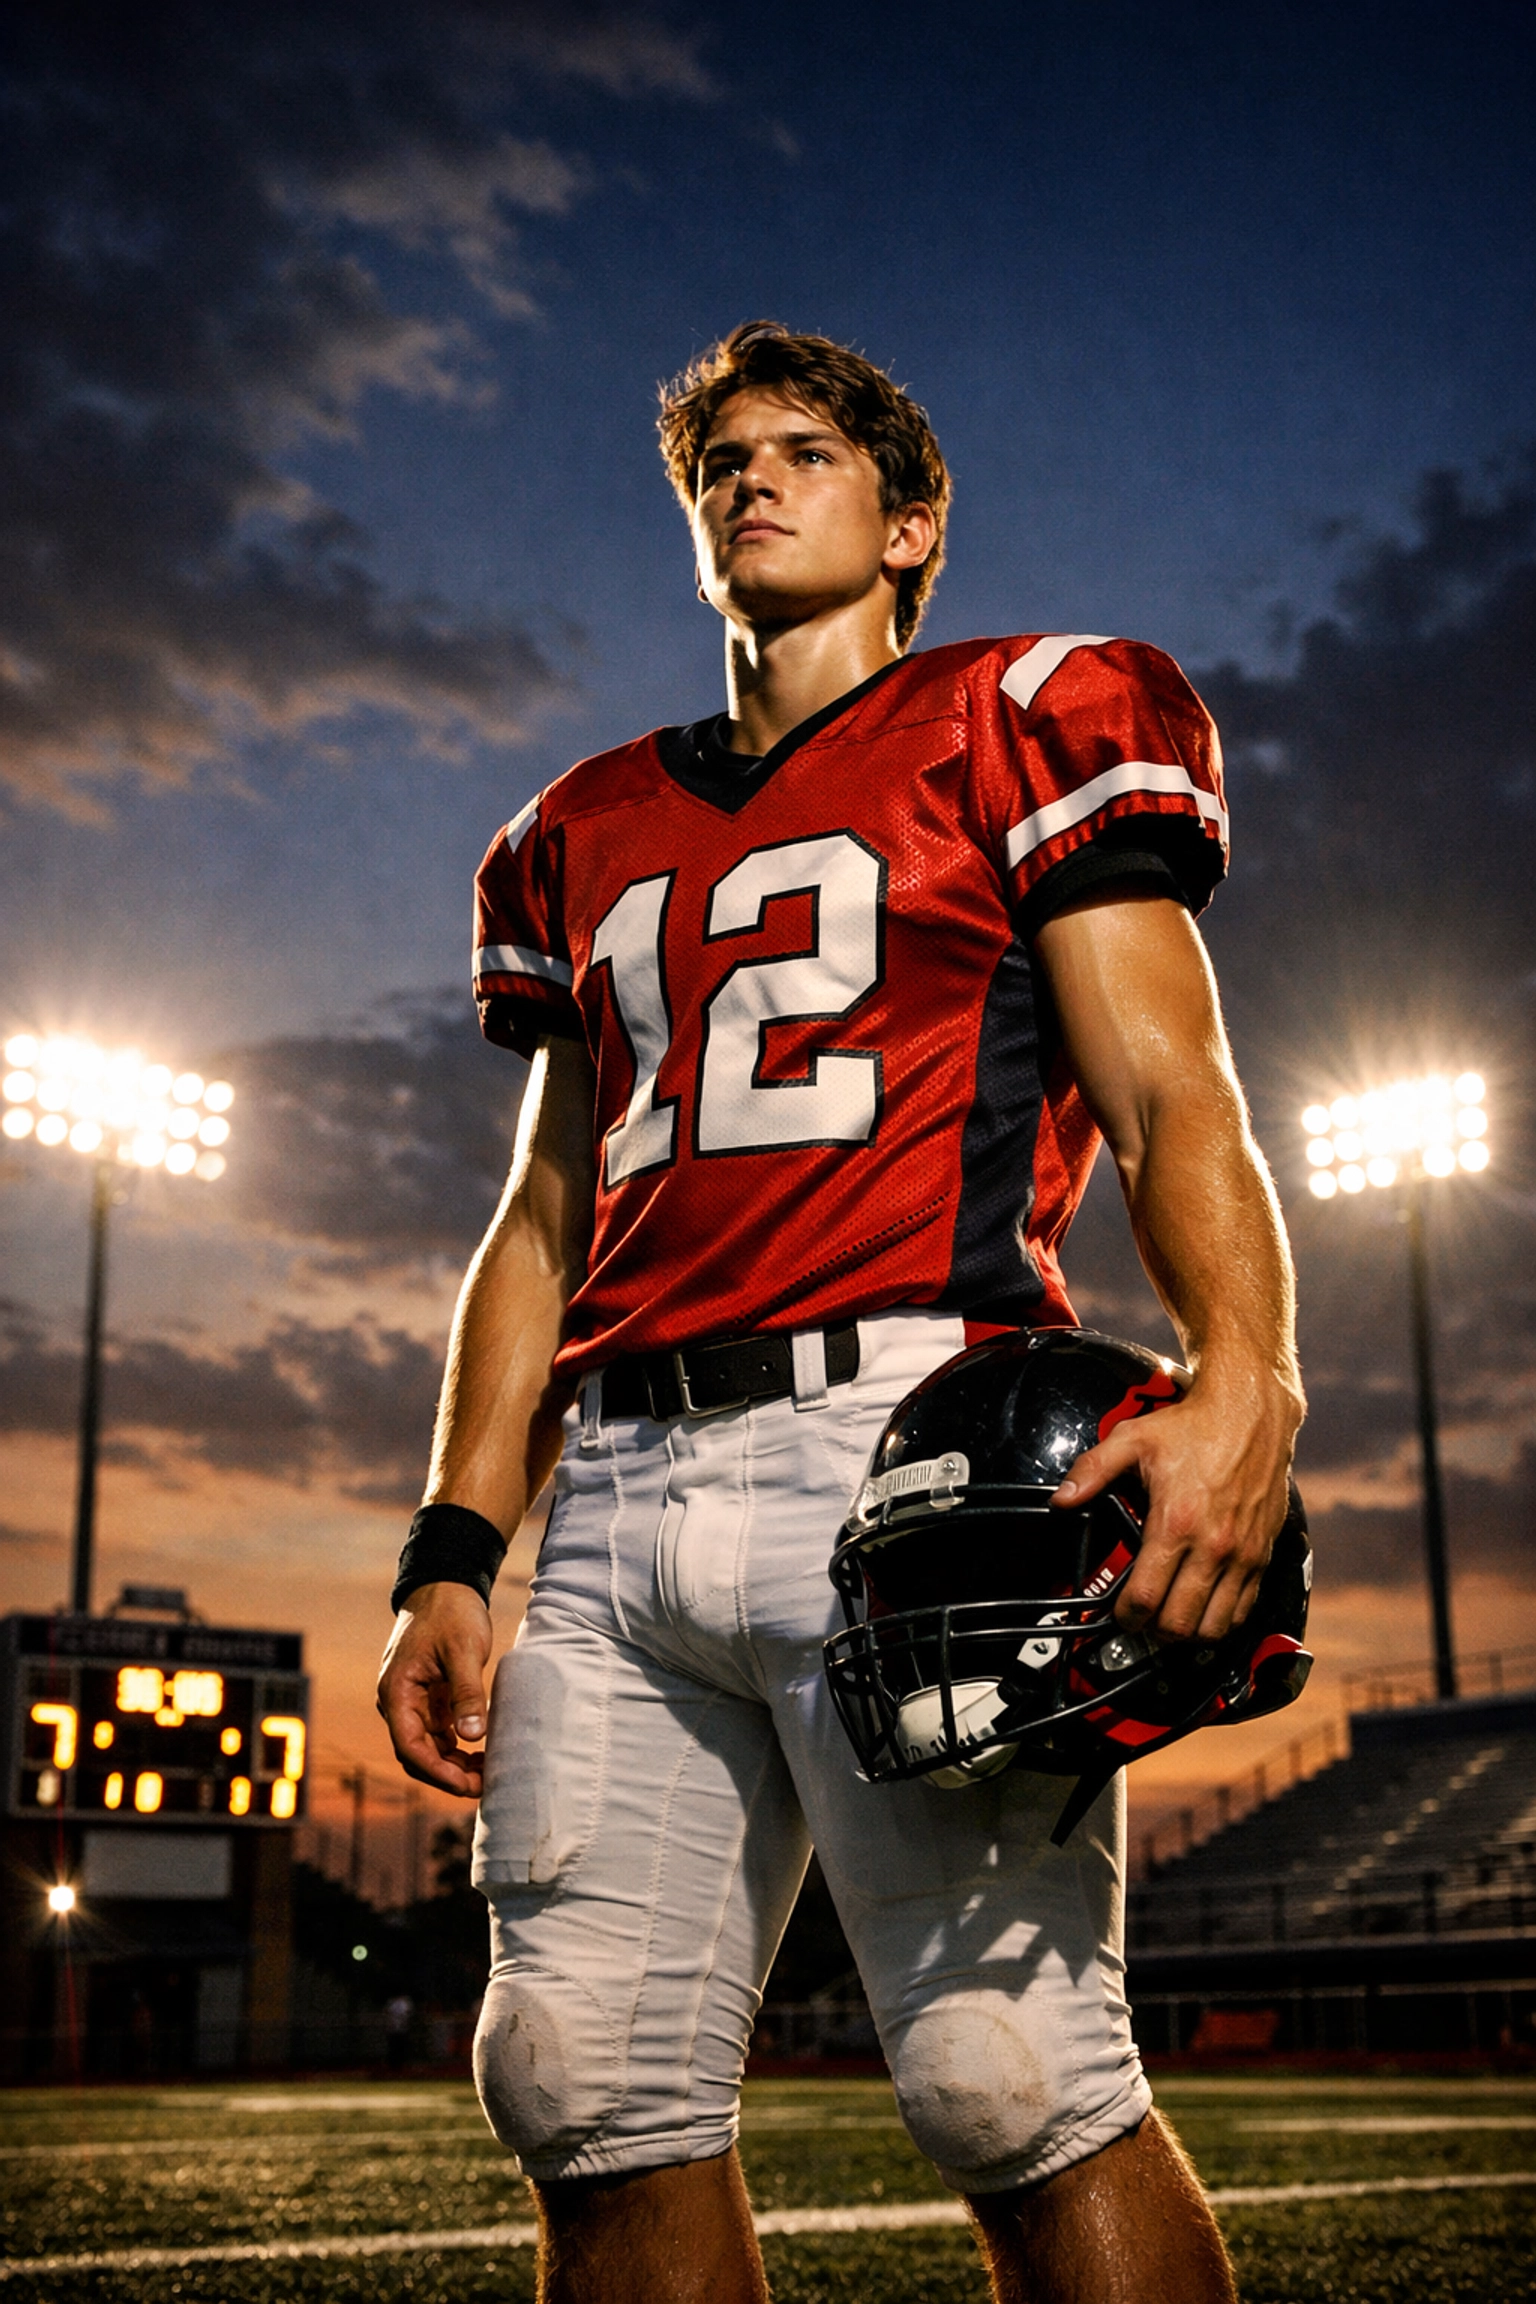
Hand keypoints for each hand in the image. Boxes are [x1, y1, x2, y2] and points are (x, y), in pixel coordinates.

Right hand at [376, 1582, 492, 1795]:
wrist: (445, 1586)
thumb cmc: (451, 1613)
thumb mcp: (463, 1651)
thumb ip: (467, 1692)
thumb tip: (473, 1735)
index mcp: (397, 1692)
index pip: (410, 1747)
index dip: (437, 1772)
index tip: (466, 1785)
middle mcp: (398, 1702)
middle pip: (416, 1755)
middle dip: (447, 1775)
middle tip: (484, 1785)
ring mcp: (412, 1702)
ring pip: (428, 1748)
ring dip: (453, 1765)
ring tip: (487, 1773)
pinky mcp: (427, 1699)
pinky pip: (438, 1735)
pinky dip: (457, 1748)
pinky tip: (481, 1754)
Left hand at [1051, 1371, 1296, 1643]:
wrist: (1250, 1413)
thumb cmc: (1193, 1427)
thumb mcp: (1133, 1440)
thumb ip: (1092, 1471)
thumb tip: (1062, 1498)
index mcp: (1176, 1523)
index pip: (1147, 1598)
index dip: (1126, 1618)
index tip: (1119, 1615)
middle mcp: (1213, 1546)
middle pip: (1180, 1624)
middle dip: (1153, 1632)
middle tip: (1141, 1623)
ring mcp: (1243, 1554)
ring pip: (1215, 1627)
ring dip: (1188, 1634)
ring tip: (1170, 1621)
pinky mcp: (1263, 1555)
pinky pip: (1244, 1610)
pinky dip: (1222, 1621)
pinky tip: (1203, 1610)